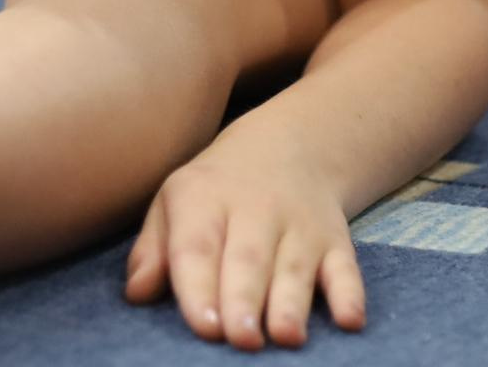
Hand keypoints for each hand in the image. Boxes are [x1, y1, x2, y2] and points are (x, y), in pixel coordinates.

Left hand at [124, 128, 367, 350]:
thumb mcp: (174, 203)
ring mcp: (299, 225)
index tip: (204, 327)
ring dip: (292, 303)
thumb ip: (153, 251)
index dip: (199, 287)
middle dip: (244, 300)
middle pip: (248, 259)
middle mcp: (255, 210)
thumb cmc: (216, 192)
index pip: (197, 246)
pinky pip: (345, 267)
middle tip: (241, 339)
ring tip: (286, 337)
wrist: (288, 147)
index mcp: (204, 200)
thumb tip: (136, 293)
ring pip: (295, 266)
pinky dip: (350, 294)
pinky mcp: (335, 240)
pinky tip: (349, 320)